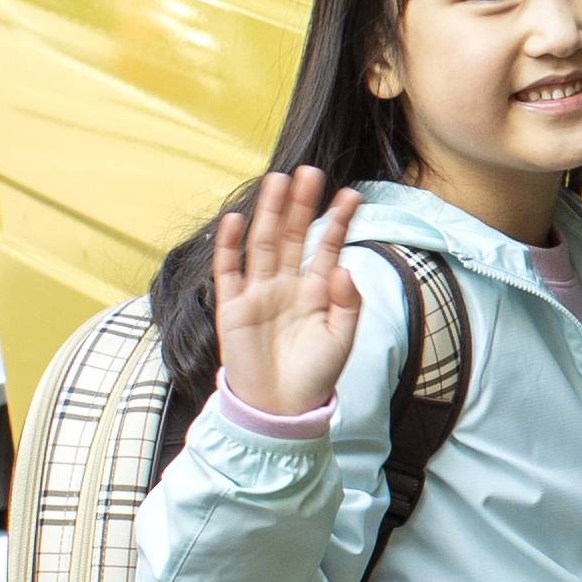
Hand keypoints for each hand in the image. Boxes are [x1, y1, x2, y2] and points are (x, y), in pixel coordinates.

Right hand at [212, 170, 366, 417]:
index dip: (338, 221)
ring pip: (263, 244)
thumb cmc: (314, 377)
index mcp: (316, 292)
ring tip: (278, 181)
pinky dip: (229, 246)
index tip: (352, 195)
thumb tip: (345, 267)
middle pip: (293, 236)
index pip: (327, 247)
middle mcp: (287, 286)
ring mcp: (258, 294)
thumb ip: (348, 303)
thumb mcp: (342, 339)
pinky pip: (228, 271)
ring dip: (269, 213)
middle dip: (301, 205)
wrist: (279, 409)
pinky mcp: (232, 308)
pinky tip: (235, 219)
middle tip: (311, 172)